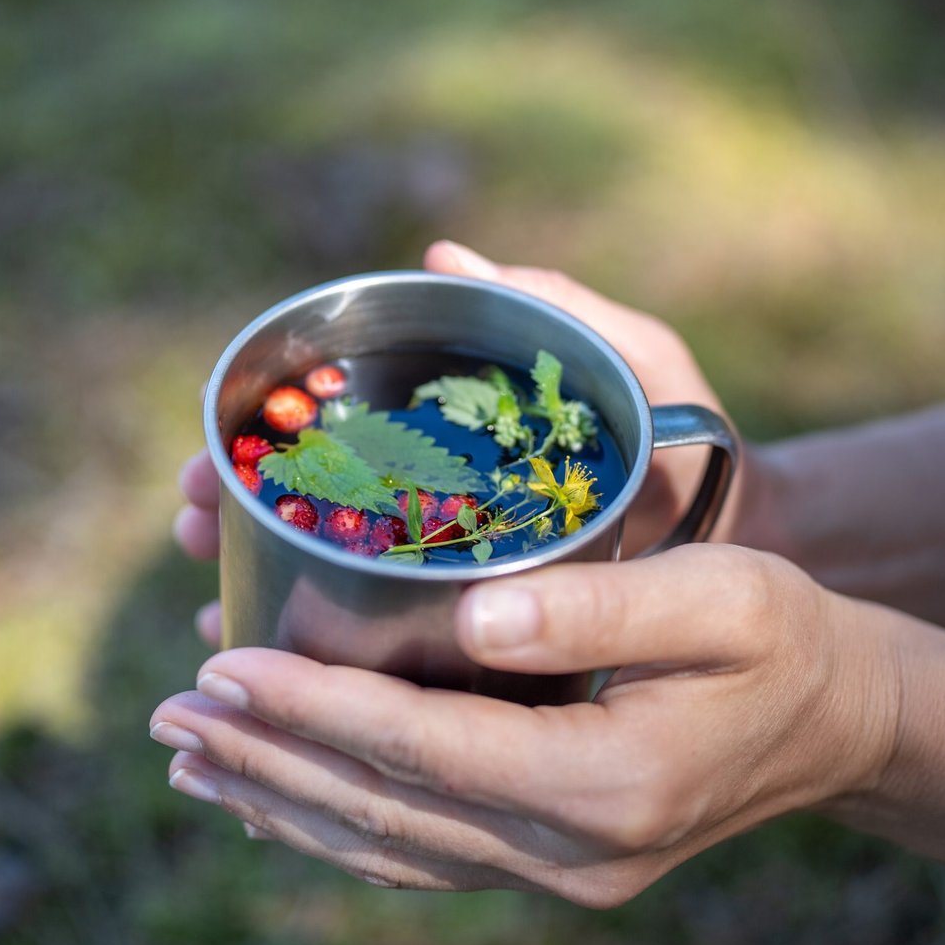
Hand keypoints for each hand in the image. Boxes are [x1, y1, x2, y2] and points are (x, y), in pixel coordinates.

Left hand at [147, 544, 901, 905]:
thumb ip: (604, 607)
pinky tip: (279, 801)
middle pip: (387, 810)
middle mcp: (576, 851)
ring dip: (282, 803)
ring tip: (189, 761)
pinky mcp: (554, 869)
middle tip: (165, 715)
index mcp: (613, 779)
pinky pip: (420, 858)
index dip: (317, 709)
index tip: (223, 667)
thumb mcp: (725, 597)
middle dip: (268, 760)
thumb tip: (475, 616)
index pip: (430, 747)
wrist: (832, 724)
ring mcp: (562, 874)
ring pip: (390, 850)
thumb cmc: (781, 638)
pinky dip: (337, 830)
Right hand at [172, 241, 753, 644]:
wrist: (758, 547)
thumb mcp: (641, 365)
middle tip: (186, 523)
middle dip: (238, 514)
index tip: (207, 450)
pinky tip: (284, 694)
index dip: (263, 441)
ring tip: (212, 607)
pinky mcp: (487, 651)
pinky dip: (329, 672)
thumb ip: (565, 306)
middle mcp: (445, 509)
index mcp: (462, 443)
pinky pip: (389, 661)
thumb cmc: (699, 445)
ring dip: (261, 595)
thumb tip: (449, 250)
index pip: (337, 438)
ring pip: (333, 591)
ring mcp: (461, 582)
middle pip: (314, 511)